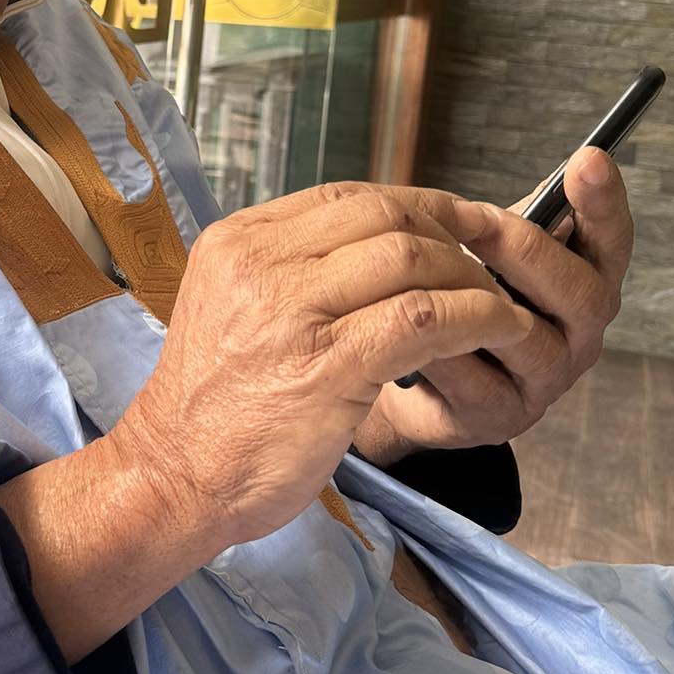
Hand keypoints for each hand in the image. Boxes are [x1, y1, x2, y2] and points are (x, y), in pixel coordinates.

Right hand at [109, 180, 533, 551]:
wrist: (174, 477)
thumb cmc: (212, 409)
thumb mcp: (233, 308)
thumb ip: (291, 272)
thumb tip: (377, 248)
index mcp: (238, 242)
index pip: (346, 196)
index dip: (417, 203)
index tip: (459, 223)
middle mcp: (260, 264)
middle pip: (385, 215)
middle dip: (451, 236)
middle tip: (484, 269)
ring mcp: (292, 312)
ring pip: (411, 258)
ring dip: (472, 278)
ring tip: (497, 306)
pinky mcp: (328, 366)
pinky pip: (423, 319)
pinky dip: (475, 317)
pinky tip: (499, 330)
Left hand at [358, 146, 632, 460]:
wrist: (407, 368)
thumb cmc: (460, 294)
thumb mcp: (489, 250)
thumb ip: (514, 220)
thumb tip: (543, 169)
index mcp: (584, 281)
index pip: (611, 241)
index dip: (604, 204)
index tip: (588, 160)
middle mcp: (580, 335)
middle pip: (582, 293)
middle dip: (528, 249)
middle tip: (477, 220)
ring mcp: (546, 381)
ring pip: (530, 339)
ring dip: (482, 298)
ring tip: (438, 268)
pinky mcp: (501, 416)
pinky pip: (477, 382)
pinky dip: (445, 347)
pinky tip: (414, 321)